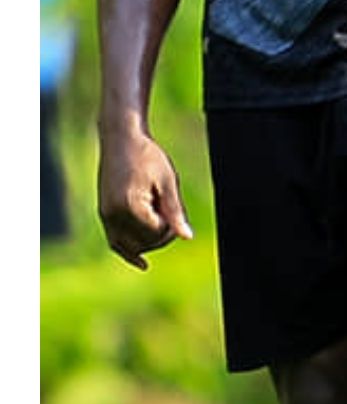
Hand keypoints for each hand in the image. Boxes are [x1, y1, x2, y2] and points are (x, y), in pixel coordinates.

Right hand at [95, 124, 193, 270]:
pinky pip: (114, 240)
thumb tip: (187, 237)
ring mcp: (105, 215)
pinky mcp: (104, 212)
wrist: (121, 139)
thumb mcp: (168, 182)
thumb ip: (175, 211)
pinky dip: (127, 250)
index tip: (176, 208)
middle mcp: (113, 215)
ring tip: (162, 226)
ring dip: (147, 243)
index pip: (156, 233)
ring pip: (127, 246)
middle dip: (161, 235)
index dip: (172, 226)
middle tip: (170, 212)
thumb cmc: (148, 157)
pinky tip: (141, 263)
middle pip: (143, 243)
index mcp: (130, 206)